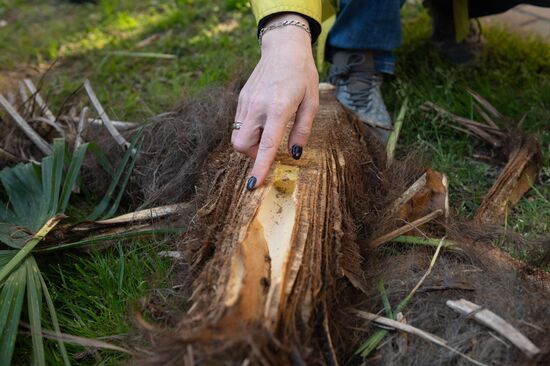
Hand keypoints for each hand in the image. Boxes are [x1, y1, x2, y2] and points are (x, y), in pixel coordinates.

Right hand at [232, 13, 318, 189]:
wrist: (283, 48)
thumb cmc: (303, 74)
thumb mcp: (312, 102)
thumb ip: (302, 130)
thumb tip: (293, 155)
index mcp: (278, 108)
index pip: (266, 145)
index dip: (259, 168)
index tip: (253, 185)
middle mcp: (258, 107)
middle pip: (242, 146)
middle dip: (253, 155)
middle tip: (269, 148)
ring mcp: (246, 103)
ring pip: (237, 137)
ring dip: (251, 144)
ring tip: (268, 133)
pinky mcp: (241, 99)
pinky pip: (238, 125)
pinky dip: (249, 131)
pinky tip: (263, 120)